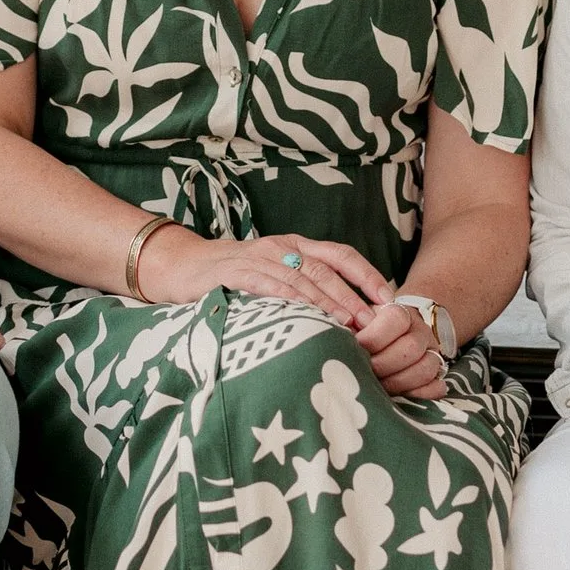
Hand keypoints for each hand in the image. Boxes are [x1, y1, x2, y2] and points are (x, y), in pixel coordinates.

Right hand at [137, 225, 387, 327]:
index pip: (340, 255)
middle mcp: (280, 247)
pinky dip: (291, 301)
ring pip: (301, 278)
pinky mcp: (234, 273)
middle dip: (353, 295)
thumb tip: (346, 317)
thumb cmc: (232, 278)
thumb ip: (302, 287)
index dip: (367, 274)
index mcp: (294, 245)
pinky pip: (269, 285)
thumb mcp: (272, 275)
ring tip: (349, 324)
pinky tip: (306, 317)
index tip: (389, 297)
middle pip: (325, 269)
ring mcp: (257, 258)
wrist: (181, 267)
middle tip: (374, 320)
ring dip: (328, 302)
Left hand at [353, 298, 448, 401]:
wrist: (392, 338)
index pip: (396, 318)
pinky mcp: (437, 376)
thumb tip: (340, 340)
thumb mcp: (358, 323)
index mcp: (402, 313)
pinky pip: (436, 388)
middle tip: (363, 373)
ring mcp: (432, 354)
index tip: (355, 349)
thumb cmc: (367, 332)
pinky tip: (400, 397)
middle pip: (410, 348)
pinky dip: (419, 395)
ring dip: (398, 383)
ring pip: (425, 369)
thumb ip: (351, 328)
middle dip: (382, 365)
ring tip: (376, 388)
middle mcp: (421, 332)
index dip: (374, 337)